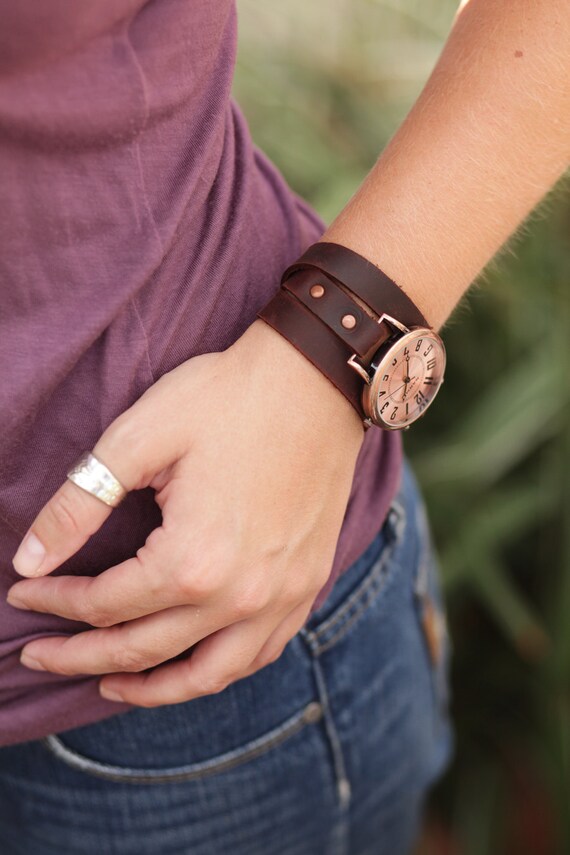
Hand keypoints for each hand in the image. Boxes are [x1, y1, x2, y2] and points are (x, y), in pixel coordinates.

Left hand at [7, 320, 363, 706]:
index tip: (24, 594)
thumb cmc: (227, 399)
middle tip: (39, 655)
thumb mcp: (140, 438)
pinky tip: (192, 662)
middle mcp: (240, 595)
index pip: (105, 604)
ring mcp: (280, 597)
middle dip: (80, 656)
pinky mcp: (307, 586)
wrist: (316, 380)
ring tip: (108, 684)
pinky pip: (258, 655)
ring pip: (204, 675)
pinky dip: (215, 672)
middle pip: (143, 649)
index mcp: (193, 560)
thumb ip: (79, 505)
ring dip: (149, 688)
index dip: (55, 603)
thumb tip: (29, 561)